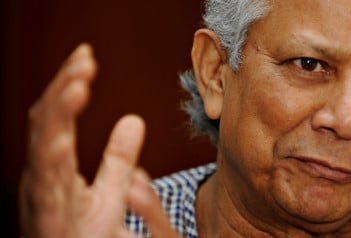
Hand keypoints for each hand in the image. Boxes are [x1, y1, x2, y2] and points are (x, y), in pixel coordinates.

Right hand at [19, 44, 179, 236]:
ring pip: (42, 149)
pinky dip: (51, 164)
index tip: (87, 57)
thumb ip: (118, 159)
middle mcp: (43, 177)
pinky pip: (45, 191)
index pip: (59, 117)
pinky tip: (61, 140)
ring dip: (59, 116)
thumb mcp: (108, 192)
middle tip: (85, 59)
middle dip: (63, 89)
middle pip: (47, 124)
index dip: (69, 85)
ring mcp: (42, 198)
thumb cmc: (84, 234)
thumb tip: (134, 121)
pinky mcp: (47, 221)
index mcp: (55, 166)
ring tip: (78, 85)